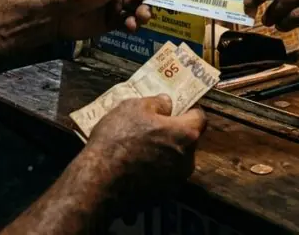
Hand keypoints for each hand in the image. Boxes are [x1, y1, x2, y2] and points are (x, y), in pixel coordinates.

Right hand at [81, 95, 205, 202]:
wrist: (99, 180)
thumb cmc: (118, 139)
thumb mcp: (133, 108)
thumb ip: (156, 103)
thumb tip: (167, 103)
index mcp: (185, 134)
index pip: (199, 117)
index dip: (187, 110)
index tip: (174, 109)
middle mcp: (187, 160)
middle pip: (187, 140)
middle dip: (173, 133)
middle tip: (151, 128)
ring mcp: (176, 181)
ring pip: (175, 160)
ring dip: (164, 153)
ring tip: (139, 149)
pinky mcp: (162, 196)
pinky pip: (163, 177)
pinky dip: (154, 171)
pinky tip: (135, 167)